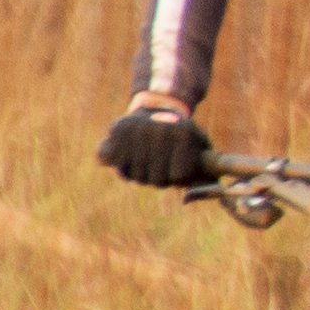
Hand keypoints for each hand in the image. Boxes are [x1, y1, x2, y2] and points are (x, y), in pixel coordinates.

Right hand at [98, 101, 213, 193]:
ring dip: (137, 172)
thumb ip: (203, 177)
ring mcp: (137, 128)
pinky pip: (106, 156)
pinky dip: (110, 159)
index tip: (176, 164)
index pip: (178, 177)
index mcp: (183, 134)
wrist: (160, 108)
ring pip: (132, 175)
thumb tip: (186, 201)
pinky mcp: (117, 128)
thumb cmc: (182, 137)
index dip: (176, 177)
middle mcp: (160, 130)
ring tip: (144, 155)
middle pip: (156, 179)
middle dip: (157, 176)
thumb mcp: (201, 150)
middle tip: (158, 161)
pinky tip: (120, 153)